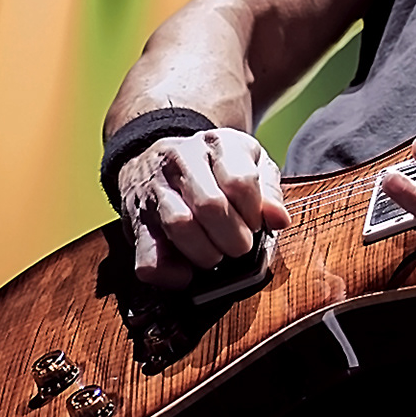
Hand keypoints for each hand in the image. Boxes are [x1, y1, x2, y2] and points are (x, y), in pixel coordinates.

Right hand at [116, 128, 290, 287]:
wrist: (158, 156)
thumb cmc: (215, 166)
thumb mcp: (250, 163)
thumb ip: (268, 191)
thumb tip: (279, 220)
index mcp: (218, 144)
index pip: (240, 182)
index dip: (253, 213)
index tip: (255, 224)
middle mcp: (182, 159)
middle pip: (210, 205)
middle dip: (233, 238)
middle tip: (239, 246)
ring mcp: (155, 188)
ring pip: (179, 224)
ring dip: (205, 252)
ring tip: (215, 255)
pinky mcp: (136, 219)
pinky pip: (147, 255)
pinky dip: (168, 272)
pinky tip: (185, 273)